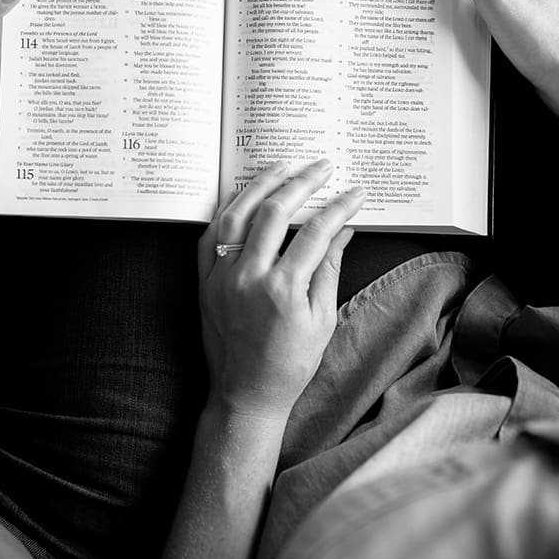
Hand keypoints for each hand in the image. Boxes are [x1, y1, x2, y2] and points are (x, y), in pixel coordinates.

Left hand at [197, 160, 364, 420]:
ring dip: (260, 184)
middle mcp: (249, 277)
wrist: (245, 394)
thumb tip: (343, 230)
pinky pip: (210, 234)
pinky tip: (243, 194)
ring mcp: (221, 276)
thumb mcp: (322, 320)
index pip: (316, 232)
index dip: (338, 207)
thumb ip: (329, 269)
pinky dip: (227, 210)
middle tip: (322, 166)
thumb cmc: (290, 364)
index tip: (354, 191)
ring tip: (282, 165)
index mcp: (284, 290)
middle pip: (275, 212)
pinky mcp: (204, 281)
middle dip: (302, 182)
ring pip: (237, 214)